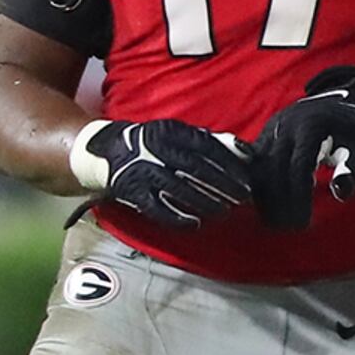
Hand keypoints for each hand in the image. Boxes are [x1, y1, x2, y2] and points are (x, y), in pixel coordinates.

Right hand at [74, 119, 254, 227]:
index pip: (206, 147)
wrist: (107, 150)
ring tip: (224, 211)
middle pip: (196, 169)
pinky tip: (196, 223)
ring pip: (179, 189)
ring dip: (205, 202)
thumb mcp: (177, 134)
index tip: (246, 179)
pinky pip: (157, 208)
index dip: (229, 164)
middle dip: (222, 186)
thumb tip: (244, 152)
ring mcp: (142, 171)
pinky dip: (177, 217)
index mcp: (170, 131)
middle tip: (242, 198)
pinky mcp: (132, 191)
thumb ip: (209, 141)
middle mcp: (156, 149)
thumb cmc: (153, 142)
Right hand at [247, 64, 354, 230]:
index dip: (298, 198)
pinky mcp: (263, 137)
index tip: (303, 223)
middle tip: (288, 229)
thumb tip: (341, 193)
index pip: (298, 167)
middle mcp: (285, 125)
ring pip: (256, 168)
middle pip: (272, 170)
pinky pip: (252, 165)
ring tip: (277, 223)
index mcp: (311, 126)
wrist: (345, 102)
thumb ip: (353, 167)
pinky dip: (255, 187)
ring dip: (263, 198)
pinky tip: (265, 208)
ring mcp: (270, 130)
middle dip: (278, 203)